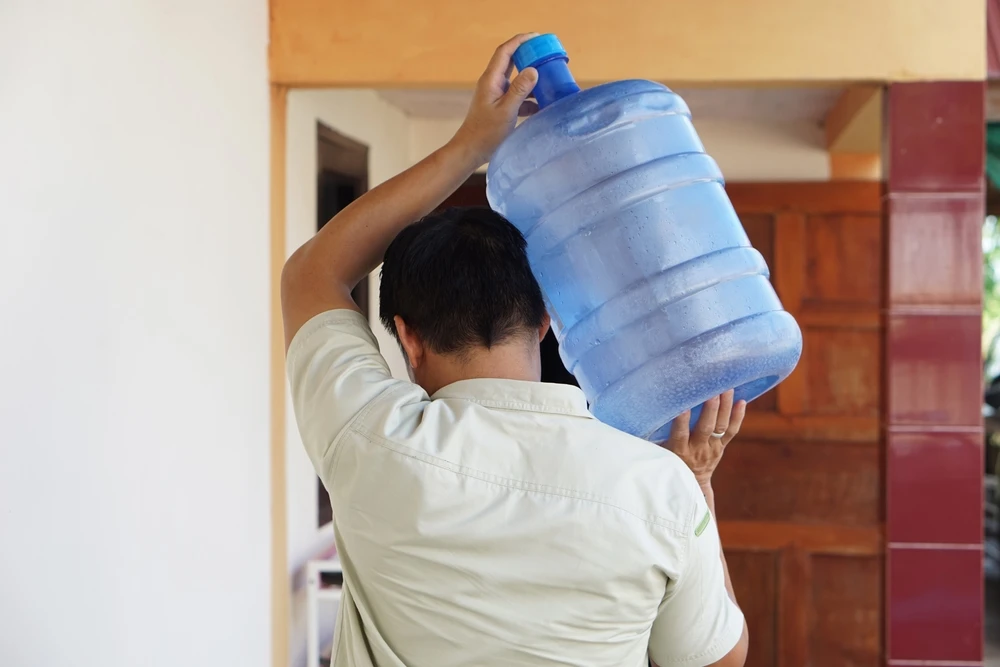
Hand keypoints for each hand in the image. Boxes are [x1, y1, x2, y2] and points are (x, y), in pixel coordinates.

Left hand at [451, 33, 539, 166]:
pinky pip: (517, 97)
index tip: (536, 37)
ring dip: (531, 80)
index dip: (520, 41)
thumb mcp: (506, 111)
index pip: (505, 52)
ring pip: (516, 81)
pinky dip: (529, 99)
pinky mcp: (500, 106)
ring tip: (548, 80)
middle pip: (511, 62)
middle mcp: (493, 84)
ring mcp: (496, 95)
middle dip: (528, 56)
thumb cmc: (485, 133)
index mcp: (491, 80)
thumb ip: (520, 90)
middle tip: (546, 54)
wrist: (471, 151)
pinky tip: (541, 105)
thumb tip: (534, 70)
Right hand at [661, 390, 745, 488]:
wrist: (692, 483)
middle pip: (706, 428)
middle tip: (713, 391)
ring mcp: (712, 449)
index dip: (682, 420)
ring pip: (721, 427)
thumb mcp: (660, 453)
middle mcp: (697, 450)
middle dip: (710, 409)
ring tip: (728, 388)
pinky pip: (732, 432)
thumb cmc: (670, 461)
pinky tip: (742, 401)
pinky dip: (738, 417)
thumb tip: (643, 415)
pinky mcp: (722, 447)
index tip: (683, 405)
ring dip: (725, 407)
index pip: (680, 434)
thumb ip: (655, 437)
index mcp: (679, 451)